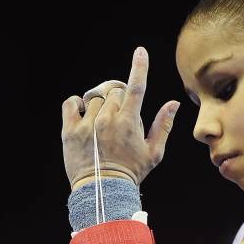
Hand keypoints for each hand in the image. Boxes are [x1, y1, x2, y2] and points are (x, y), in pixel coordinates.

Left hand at [61, 46, 179, 187]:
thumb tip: (173, 103)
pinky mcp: (69, 131)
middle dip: (119, 97)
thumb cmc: (132, 172)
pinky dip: (77, 104)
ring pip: (94, 97)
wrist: (103, 191)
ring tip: (103, 121)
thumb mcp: (154, 152)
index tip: (140, 52)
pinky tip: (84, 114)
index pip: (136, 88)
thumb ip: (163, 125)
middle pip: (114, 90)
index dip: (139, 67)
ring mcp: (86, 124)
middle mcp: (107, 120)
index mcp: (129, 123)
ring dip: (101, 104)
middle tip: (121, 113)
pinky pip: (71, 103)